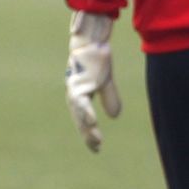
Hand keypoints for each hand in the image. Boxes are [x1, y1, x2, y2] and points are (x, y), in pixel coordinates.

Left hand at [65, 11, 121, 151]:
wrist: (93, 41)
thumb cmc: (96, 60)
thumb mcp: (106, 81)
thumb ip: (109, 98)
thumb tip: (114, 116)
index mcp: (81, 96)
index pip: (84, 119)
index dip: (89, 133)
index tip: (97, 148)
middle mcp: (75, 94)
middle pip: (79, 119)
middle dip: (87, 134)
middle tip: (96, 147)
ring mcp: (75, 88)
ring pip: (78, 112)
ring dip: (86, 126)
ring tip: (95, 139)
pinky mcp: (79, 82)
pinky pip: (81, 100)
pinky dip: (86, 111)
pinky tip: (91, 121)